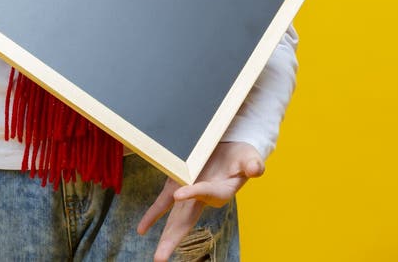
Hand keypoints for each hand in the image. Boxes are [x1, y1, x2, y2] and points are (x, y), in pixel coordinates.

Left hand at [137, 141, 263, 261]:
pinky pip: (163, 202)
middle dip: (173, 239)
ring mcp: (189, 192)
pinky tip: (142, 229)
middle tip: (160, 258)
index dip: (194, 192)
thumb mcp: (250, 158)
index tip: (179, 194)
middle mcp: (204, 196)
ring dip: (166, 235)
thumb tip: (255, 169)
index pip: (207, 192)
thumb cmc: (242, 157)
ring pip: (176, 217)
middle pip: (187, 220)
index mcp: (222, 191)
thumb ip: (252, 164)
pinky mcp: (178, 184)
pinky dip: (154, 214)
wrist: (230, 148)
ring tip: (158, 257)